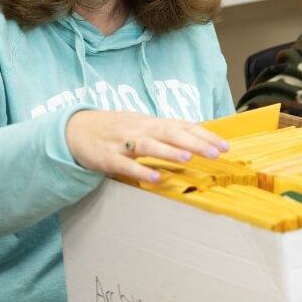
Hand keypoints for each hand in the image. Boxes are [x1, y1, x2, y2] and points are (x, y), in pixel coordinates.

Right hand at [65, 110, 230, 182]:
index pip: (184, 126)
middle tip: (216, 153)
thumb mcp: (144, 126)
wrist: (76, 128)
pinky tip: (154, 178)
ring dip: (169, 152)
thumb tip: (199, 137)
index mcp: (153, 123)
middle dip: (195, 143)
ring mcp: (124, 143)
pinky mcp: (107, 157)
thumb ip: (169, 132)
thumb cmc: (118, 129)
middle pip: (171, 133)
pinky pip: (125, 165)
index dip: (205, 135)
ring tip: (188, 158)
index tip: (225, 146)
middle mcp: (141, 130)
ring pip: (149, 145)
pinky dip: (139, 171)